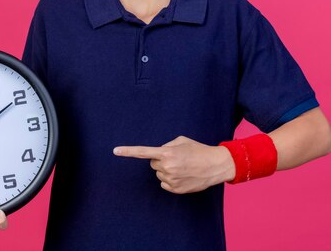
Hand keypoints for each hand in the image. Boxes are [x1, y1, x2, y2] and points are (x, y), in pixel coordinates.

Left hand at [113, 136, 235, 193]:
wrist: (215, 165)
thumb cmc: (198, 150)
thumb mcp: (181, 141)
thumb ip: (165, 145)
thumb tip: (158, 154)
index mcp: (167, 153)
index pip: (143, 152)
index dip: (128, 151)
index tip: (115, 151)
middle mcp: (167, 167)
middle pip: (153, 164)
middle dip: (161, 161)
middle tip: (176, 159)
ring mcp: (171, 179)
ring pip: (159, 174)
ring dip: (167, 170)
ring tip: (183, 167)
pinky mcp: (175, 189)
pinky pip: (165, 184)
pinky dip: (171, 180)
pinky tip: (183, 176)